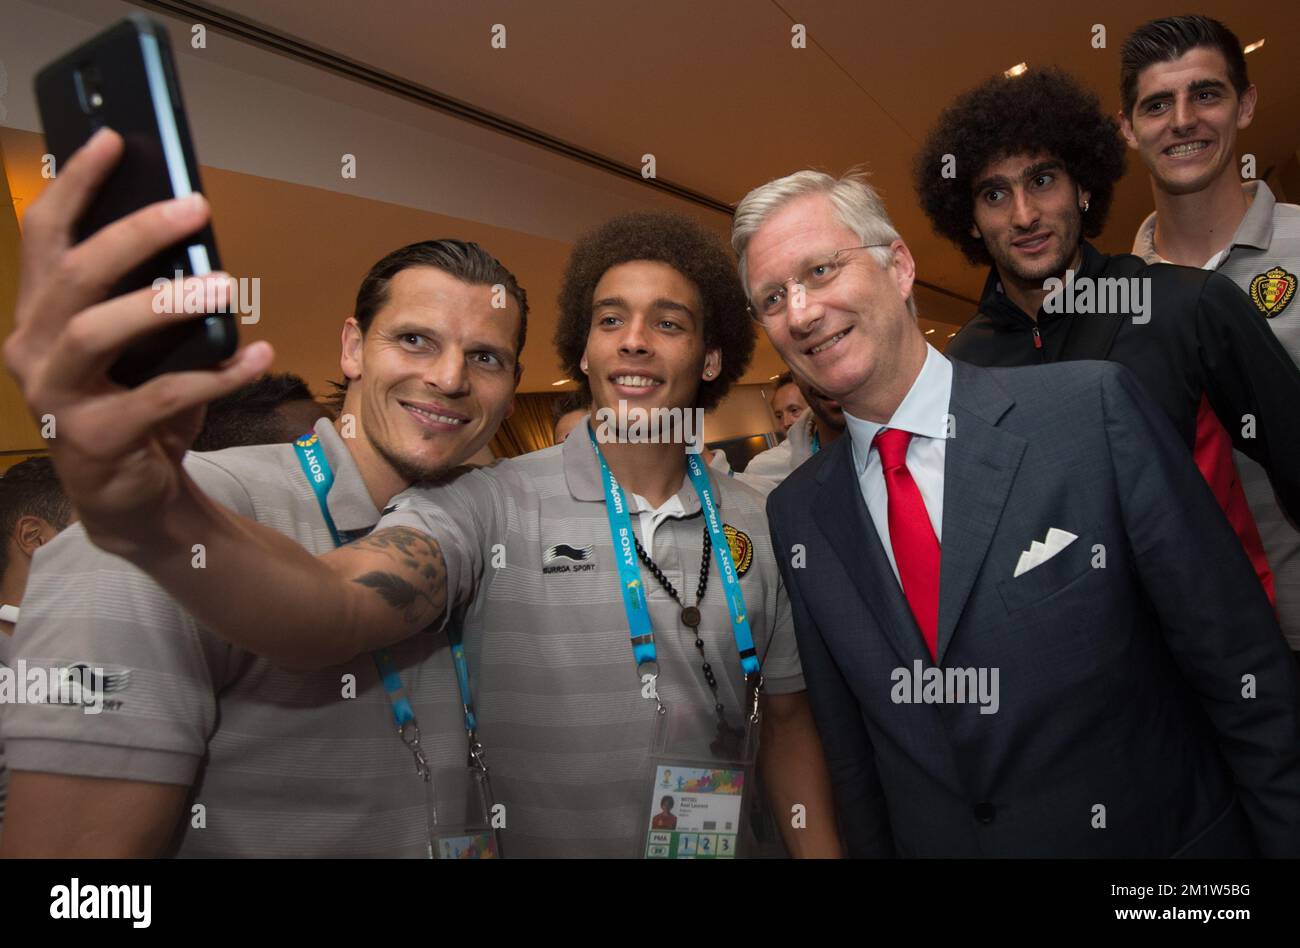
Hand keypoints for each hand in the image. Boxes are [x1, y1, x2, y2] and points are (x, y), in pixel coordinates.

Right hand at [3, 128, 272, 555]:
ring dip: (166, 302)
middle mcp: (33, 349)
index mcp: (40, 315)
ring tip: (226, 285)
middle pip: (75, 275)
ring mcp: (56, 397)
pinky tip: (259, 357)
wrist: (133, 500)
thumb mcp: (141, 351)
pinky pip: (161, 398)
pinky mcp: (94, 440)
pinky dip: (215, 375)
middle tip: (194, 207)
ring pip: (98, 332)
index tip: (113, 140)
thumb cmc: (138, 409)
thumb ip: (149, 300)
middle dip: (134, 234)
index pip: (47, 236)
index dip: (77, 185)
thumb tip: (197, 238)